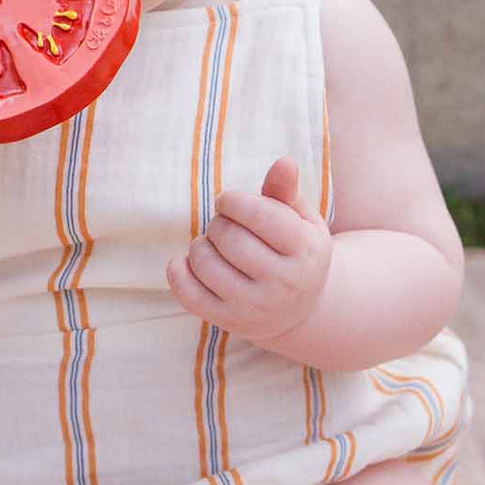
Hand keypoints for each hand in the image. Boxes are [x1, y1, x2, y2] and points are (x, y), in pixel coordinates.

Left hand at [165, 155, 332, 346]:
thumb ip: (286, 191)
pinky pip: (188, 293)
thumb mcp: (300, 220)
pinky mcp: (229, 322)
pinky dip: (179, 270)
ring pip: (205, 262)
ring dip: (200, 245)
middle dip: (219, 223)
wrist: (299, 311)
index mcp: (305, 251)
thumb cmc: (294, 252)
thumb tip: (284, 162)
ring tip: (213, 246)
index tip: (228, 202)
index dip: (233, 201)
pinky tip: (190, 262)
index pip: (259, 214)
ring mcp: (255, 307)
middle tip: (224, 226)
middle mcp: (283, 284)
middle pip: (229, 237)